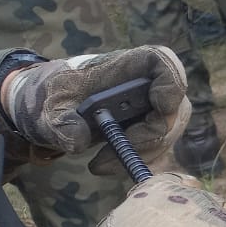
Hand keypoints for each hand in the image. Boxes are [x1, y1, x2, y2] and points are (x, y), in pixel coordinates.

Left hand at [2, 46, 189, 174]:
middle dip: (151, 136)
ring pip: (166, 133)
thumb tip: (78, 141)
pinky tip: (105, 164)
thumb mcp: (52, 103)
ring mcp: (155, 108)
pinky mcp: (152, 129)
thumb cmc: (60, 93)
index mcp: (128, 65)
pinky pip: (156, 148)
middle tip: (118, 152)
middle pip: (172, 108)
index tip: (161, 106)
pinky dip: (134, 159)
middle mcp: (149, 85)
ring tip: (99, 164)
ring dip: (139, 153)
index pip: (162, 62)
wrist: (58, 107)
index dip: (171, 82)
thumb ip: (61, 120)